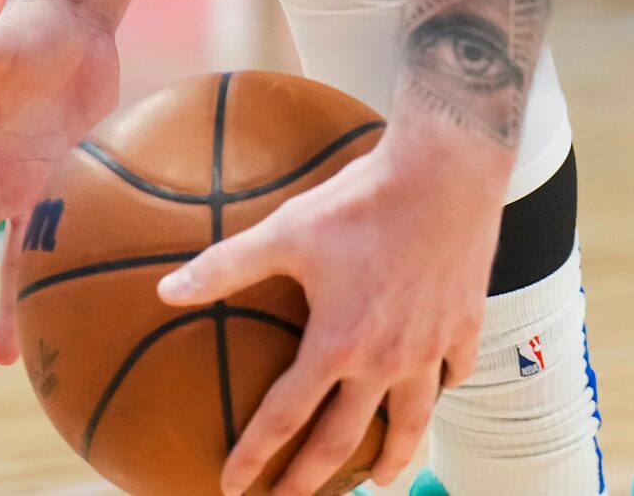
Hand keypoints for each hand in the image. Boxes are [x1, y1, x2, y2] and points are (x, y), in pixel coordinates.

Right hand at [0, 0, 120, 363]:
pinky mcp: (66, 184)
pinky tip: (66, 307)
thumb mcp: (4, 47)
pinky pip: (61, 234)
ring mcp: (27, 183)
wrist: (76, 33)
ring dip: (5, 302)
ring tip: (4, 357)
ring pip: (12, 255)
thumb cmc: (32, 33)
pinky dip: (61, 268)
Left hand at [156, 130, 494, 495]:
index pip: (286, 417)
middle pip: (345, 438)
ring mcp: (430, 347)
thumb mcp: (285, 231)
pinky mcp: (465, 324)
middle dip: (314, 477)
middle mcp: (385, 360)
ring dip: (394, 455)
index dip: (255, 456)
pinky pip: (456, 372)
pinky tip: (436, 389)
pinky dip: (444, 388)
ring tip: (383, 478)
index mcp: (337, 345)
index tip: (233, 485)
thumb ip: (225, 266)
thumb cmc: (362, 199)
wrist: (445, 170)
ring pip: (413, 420)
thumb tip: (167, 290)